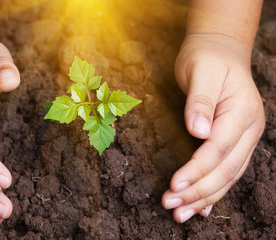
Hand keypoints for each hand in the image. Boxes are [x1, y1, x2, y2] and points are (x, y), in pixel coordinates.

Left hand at [162, 33, 264, 222]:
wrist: (219, 50)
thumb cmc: (207, 59)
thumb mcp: (201, 72)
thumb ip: (200, 101)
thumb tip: (199, 131)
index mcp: (242, 113)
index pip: (219, 149)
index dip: (197, 170)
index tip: (174, 185)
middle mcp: (248, 129)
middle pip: (225, 169)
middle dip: (198, 191)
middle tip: (171, 206)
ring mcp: (244, 137)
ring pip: (227, 176)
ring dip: (204, 197)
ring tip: (180, 214)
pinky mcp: (233, 141)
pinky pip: (227, 171)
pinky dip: (214, 191)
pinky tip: (203, 207)